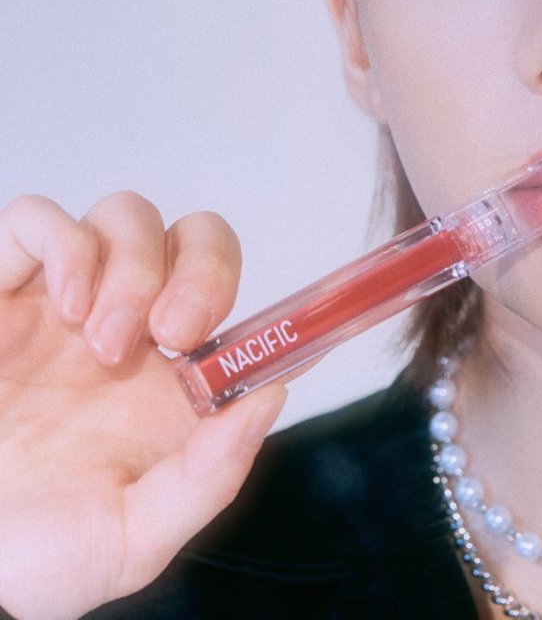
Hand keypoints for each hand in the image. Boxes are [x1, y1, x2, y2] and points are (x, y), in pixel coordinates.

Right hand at [0, 192, 286, 619]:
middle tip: (175, 332)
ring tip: (102, 343)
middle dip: (204, 270)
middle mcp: (132, 327)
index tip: (289, 329)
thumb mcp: (133, 540)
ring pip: (130, 215)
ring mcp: (68, 300)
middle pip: (198, 237)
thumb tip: (269, 400)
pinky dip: (65, 243)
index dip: (282, 307)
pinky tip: (65, 305)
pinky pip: (39, 218)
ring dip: (134, 266)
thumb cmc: (37, 551)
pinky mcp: (4, 288)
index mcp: (176, 381)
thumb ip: (208, 478)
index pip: (250, 314)